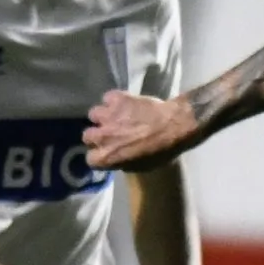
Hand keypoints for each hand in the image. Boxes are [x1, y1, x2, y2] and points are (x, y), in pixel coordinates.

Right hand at [84, 90, 198, 171]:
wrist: (175, 125)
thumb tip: (116, 158)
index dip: (101, 155)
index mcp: (107, 156)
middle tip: (112, 133)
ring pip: (94, 114)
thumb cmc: (162, 150)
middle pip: (88, 136)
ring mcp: (107, 116)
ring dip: (104, 116)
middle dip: (99, 135)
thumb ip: (122, 162)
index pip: (91, 159)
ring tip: (117, 116)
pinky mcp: (116, 99)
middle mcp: (102, 136)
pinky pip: (107, 98)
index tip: (108, 152)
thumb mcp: (142, 166)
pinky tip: (125, 103)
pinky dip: (114, 100)